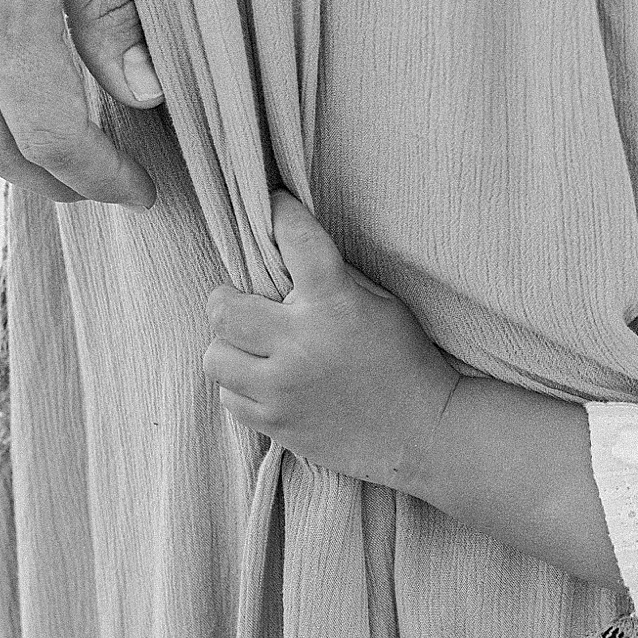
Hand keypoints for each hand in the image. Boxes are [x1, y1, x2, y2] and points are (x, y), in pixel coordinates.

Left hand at [202, 192, 460, 491]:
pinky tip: (267, 381)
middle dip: (228, 299)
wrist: (422, 433)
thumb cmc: (407, 361)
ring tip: (253, 348)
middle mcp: (300, 342)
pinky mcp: (274, 423)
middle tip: (242, 302)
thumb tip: (291, 256)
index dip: (280, 212)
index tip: (273, 203)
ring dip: (230, 347)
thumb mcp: (383, 305)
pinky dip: (241, 386)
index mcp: (334, 302)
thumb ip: (336, 280)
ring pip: (215, 356)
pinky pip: (228, 398)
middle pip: (223, 308)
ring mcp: (282, 388)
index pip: (295, 239)